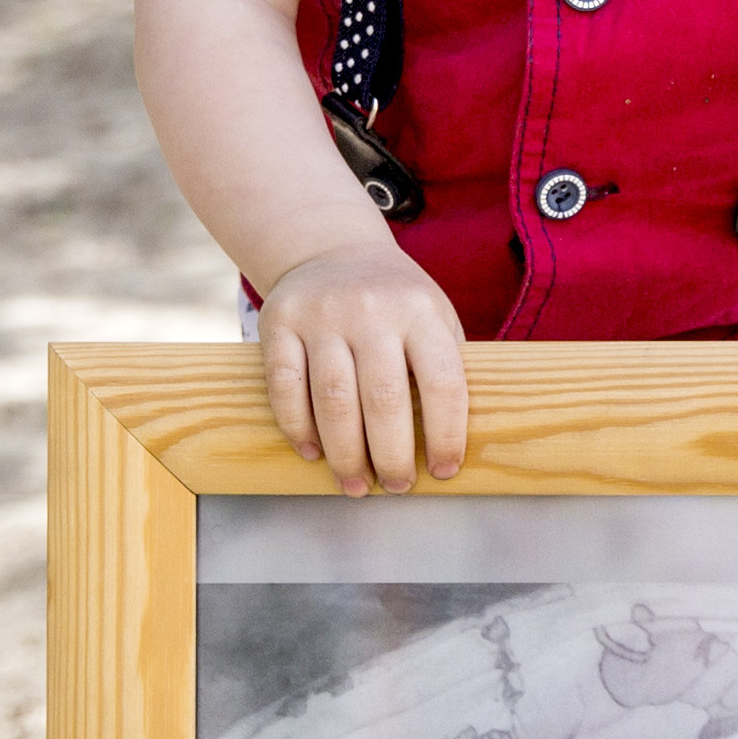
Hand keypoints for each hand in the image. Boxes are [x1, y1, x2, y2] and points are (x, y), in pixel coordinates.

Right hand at [258, 239, 467, 495]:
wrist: (331, 251)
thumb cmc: (394, 301)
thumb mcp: (433, 315)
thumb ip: (444, 364)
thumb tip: (458, 440)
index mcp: (420, 311)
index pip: (442, 381)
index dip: (445, 434)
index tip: (443, 471)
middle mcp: (371, 310)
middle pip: (383, 398)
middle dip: (391, 455)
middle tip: (395, 487)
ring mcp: (322, 315)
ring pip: (332, 398)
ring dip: (345, 453)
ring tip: (355, 485)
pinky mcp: (279, 322)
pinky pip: (284, 386)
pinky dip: (297, 427)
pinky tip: (312, 453)